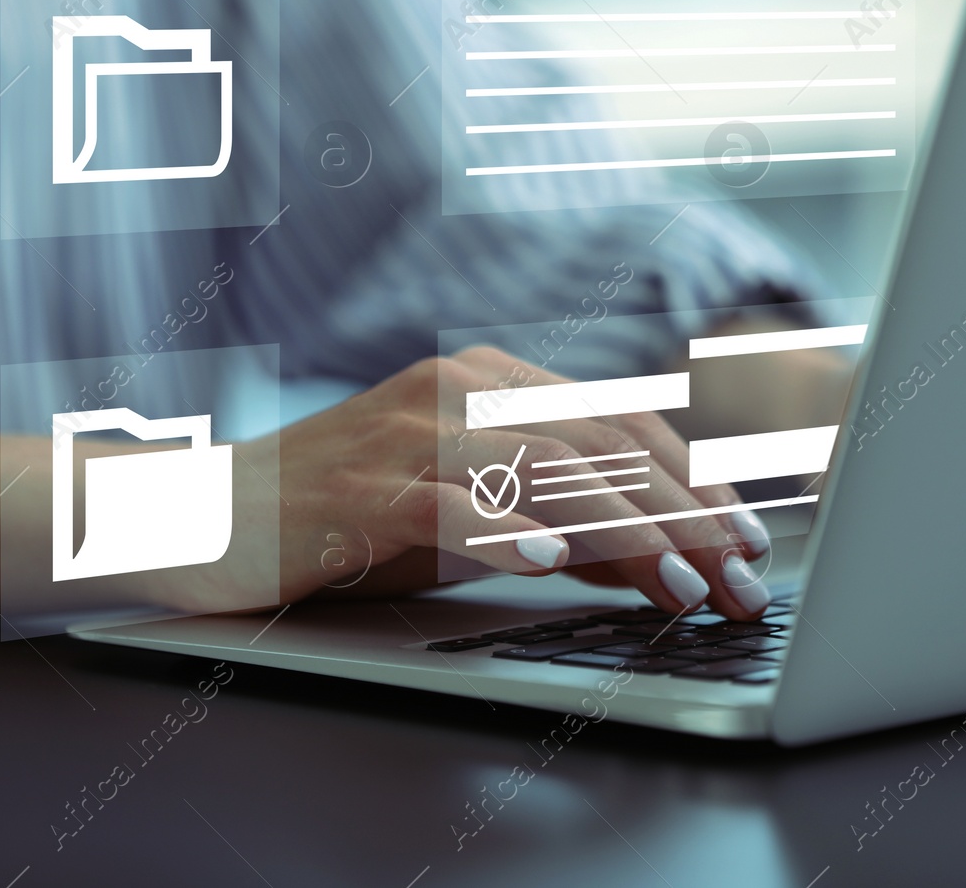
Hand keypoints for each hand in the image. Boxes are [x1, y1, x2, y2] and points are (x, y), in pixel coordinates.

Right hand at [219, 347, 774, 619]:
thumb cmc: (351, 518)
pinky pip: (446, 502)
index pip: (618, 421)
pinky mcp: (359, 485)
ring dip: (622, 531)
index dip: (693, 480)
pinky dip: (505, 533)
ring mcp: (406, 432)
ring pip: (539, 468)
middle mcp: (456, 390)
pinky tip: (554, 564)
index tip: (748, 538)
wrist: (216, 516)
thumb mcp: (471, 512)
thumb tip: (662, 559)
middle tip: (741, 577)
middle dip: (682, 514)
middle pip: (597, 443)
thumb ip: (557, 520)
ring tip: (681, 584)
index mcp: (489, 382)